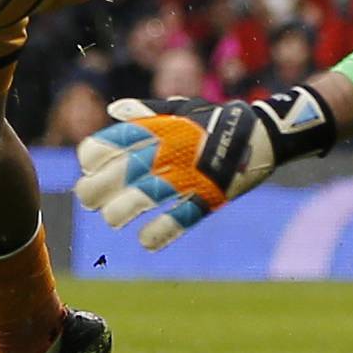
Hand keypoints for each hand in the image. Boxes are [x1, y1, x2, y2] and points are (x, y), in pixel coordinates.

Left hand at [74, 86, 336, 249]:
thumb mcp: (181, 109)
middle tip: (87, 199)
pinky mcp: (211, 196)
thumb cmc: (215, 120)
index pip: (115, 140)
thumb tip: (114, 111)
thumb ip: (147, 113)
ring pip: (147, 195)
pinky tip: (144, 242)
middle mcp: (171, 150)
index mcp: (161, 127)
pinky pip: (183, 217)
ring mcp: (191, 174)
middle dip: (98, 187)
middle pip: (123, 171)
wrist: (264, 132)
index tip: (87, 165)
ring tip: (111, 219)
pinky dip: (162, 231)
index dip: (94, 155)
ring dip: (123, 210)